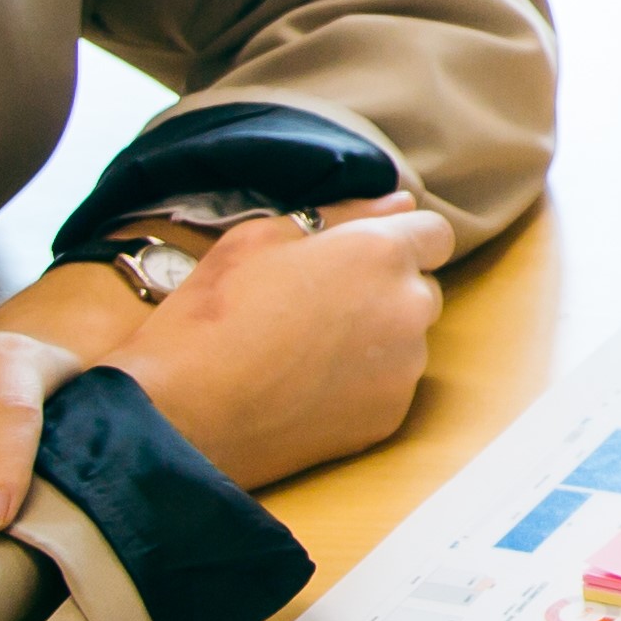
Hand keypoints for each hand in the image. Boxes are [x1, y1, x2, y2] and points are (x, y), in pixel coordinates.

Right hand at [114, 203, 453, 491]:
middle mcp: (408, 308)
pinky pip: (391, 386)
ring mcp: (404, 368)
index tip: (358, 258)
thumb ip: (341, 214)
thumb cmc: (214, 314)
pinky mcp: (389, 417)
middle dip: (386, 290)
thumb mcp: (261, 237)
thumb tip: (401, 203)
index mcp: (380, 253)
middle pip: (421, 288)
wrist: (185, 414)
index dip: (400, 241)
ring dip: (377, 338)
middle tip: (318, 305)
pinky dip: (364, 384)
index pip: (435, 234)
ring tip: (306, 351)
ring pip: (408, 340)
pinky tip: (309, 387)